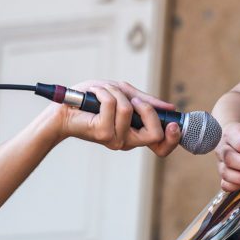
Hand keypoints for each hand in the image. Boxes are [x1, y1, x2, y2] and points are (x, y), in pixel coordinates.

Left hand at [54, 80, 180, 156]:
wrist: (65, 106)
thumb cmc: (92, 100)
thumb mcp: (125, 94)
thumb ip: (146, 101)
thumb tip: (170, 107)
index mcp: (136, 134)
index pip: (162, 147)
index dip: (173, 139)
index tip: (174, 124)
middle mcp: (127, 141)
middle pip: (155, 135)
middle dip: (149, 111)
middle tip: (135, 101)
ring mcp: (115, 139)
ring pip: (130, 112)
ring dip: (117, 93)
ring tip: (105, 92)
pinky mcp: (102, 133)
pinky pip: (114, 106)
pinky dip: (106, 93)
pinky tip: (96, 94)